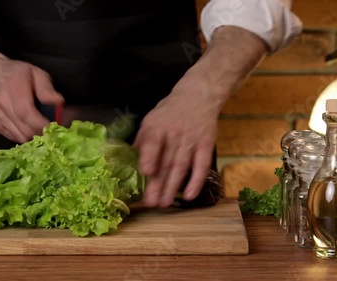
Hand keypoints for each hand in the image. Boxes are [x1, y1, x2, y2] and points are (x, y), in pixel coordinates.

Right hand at [0, 59, 63, 142]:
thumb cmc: (14, 73)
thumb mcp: (35, 73)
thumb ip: (47, 89)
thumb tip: (58, 103)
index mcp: (14, 88)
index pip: (26, 113)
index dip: (43, 124)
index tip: (56, 126)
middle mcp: (2, 104)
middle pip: (25, 130)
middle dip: (43, 132)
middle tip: (53, 127)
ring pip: (21, 137)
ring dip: (35, 136)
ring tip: (42, 126)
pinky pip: (14, 137)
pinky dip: (25, 135)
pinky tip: (30, 126)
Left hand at [134, 71, 219, 207]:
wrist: (198, 96)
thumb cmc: (169, 111)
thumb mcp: (151, 120)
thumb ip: (142, 141)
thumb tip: (130, 162)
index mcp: (157, 126)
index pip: (153, 142)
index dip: (150, 157)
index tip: (146, 173)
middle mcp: (175, 134)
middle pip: (166, 161)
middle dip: (158, 184)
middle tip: (151, 202)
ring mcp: (192, 141)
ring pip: (181, 167)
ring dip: (172, 187)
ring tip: (164, 203)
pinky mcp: (206, 145)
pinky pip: (201, 166)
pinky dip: (196, 182)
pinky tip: (189, 196)